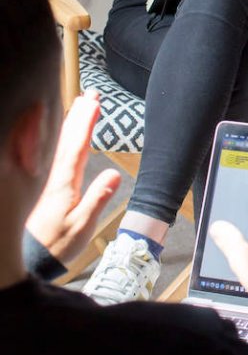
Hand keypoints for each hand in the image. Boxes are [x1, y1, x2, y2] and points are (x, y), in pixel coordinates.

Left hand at [25, 92, 121, 264]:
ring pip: (56, 144)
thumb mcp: (81, 226)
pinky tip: (60, 134)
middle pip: (66, 139)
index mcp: (63, 183)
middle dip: (78, 115)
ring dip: (69, 123)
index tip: (94, 102)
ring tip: (80, 105)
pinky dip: (56, 139)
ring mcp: (44, 180)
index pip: (77, 145)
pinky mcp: (42, 186)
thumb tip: (114, 173)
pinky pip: (49, 154)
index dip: (85, 122)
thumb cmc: (55, 245)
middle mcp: (51, 177)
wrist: (27, 259)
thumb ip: (97, 199)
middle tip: (91, 94)